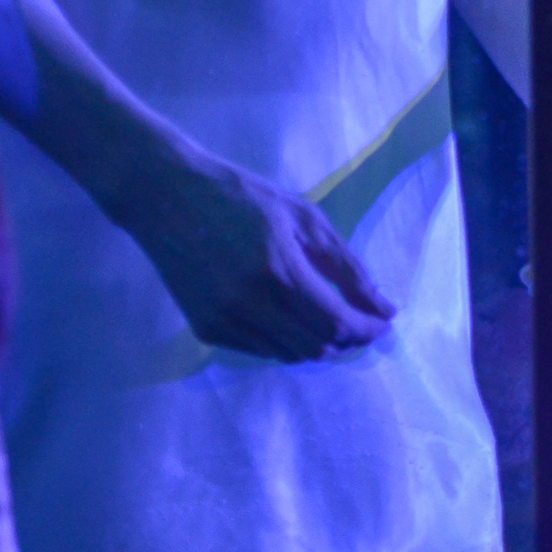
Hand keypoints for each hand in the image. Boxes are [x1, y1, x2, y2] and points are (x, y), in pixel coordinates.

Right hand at [119, 151, 395, 360]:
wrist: (165, 198)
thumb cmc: (243, 197)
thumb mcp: (305, 218)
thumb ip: (346, 265)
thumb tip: (381, 305)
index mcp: (278, 271)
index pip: (335, 322)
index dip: (366, 329)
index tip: (386, 321)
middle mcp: (247, 305)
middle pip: (315, 347)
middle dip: (349, 340)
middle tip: (366, 322)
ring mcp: (222, 321)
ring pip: (288, 354)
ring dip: (321, 345)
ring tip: (338, 321)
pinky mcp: (204, 329)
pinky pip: (260, 349)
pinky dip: (288, 342)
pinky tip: (298, 319)